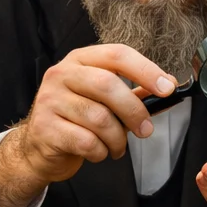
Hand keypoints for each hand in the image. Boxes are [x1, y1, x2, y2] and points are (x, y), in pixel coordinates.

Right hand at [0, 44, 177, 206]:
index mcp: (81, 60)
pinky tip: (97, 152)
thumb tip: (169, 85)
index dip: (146, 70)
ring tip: (117, 146)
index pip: (117, 54)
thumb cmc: (77, 119)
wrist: (38, 147)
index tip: (168, 88)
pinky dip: (100, 152)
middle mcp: (62, 74)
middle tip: (145, 130)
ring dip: (117, 139)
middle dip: (134, 111)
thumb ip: (134, 91)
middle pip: (108, 85)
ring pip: (99, 118)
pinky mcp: (46, 128)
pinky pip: (86, 141)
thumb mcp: (102, 99)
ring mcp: (50, 100)